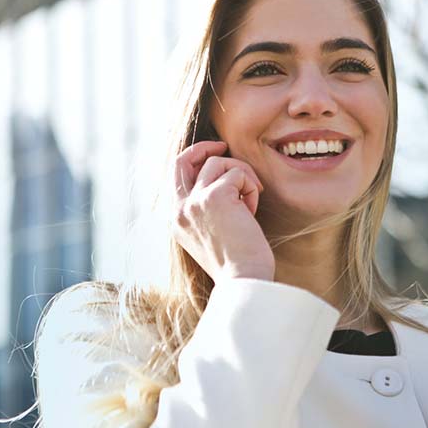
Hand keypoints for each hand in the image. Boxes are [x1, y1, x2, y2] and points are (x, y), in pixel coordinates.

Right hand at [173, 140, 274, 284]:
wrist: (243, 281)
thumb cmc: (236, 263)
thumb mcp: (211, 234)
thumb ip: (206, 209)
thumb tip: (221, 180)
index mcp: (176, 219)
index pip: (175, 175)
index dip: (193, 158)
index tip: (213, 153)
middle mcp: (179, 209)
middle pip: (183, 159)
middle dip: (204, 147)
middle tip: (224, 146)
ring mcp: (194, 201)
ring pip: (219, 163)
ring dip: (242, 176)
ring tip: (250, 203)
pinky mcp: (215, 196)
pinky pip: (238, 173)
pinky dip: (250, 187)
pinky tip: (252, 211)